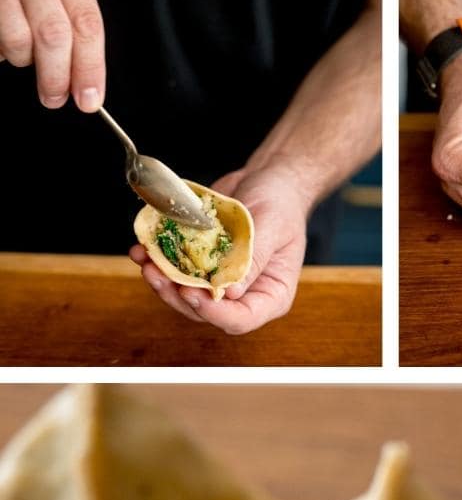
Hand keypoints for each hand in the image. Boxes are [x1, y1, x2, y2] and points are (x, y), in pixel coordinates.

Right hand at [0, 0, 103, 109]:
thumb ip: (73, 21)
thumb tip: (84, 82)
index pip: (86, 22)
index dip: (89, 67)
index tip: (90, 98)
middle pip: (54, 34)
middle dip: (56, 76)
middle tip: (55, 97)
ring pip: (18, 40)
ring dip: (22, 59)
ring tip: (22, 51)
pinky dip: (2, 51)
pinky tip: (3, 38)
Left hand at [130, 164, 308, 333]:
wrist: (268, 181)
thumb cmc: (281, 203)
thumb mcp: (273, 226)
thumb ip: (254, 259)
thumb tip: (229, 293)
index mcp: (271, 295)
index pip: (242, 318)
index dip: (214, 314)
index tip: (191, 293)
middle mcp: (244, 294)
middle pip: (206, 311)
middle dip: (177, 295)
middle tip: (157, 273)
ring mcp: (219, 280)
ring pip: (185, 296)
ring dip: (162, 281)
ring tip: (146, 261)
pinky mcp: (201, 264)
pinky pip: (177, 271)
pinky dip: (158, 261)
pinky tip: (142, 249)